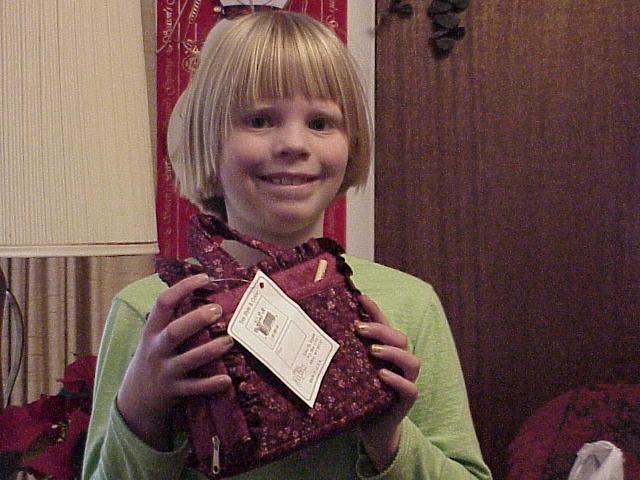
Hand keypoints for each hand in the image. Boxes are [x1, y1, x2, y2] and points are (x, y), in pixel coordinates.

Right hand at [117, 273, 233, 450]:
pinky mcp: (174, 391)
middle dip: (196, 320)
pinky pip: (194, 388)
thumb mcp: (154, 336)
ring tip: (229, 341)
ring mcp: (165, 371)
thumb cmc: (154, 358)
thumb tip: (203, 289)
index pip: (163, 302)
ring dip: (209, 351)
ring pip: (187, 360)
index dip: (183, 288)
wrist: (134, 401)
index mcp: (152, 330)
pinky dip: (210, 384)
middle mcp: (156, 349)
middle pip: (175, 332)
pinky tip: (227, 379)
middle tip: (218, 310)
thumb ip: (173, 317)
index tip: (204, 277)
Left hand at [355, 295, 420, 471]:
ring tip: (373, 351)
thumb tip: (316, 331)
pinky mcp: (406, 400)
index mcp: (386, 350)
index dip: (376, 310)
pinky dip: (398, 380)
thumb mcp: (351, 369)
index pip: (385, 324)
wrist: (371, 428)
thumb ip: (346, 351)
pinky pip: (410, 388)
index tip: (361, 297)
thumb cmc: (360, 393)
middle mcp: (399, 362)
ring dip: (393, 352)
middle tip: (359, 328)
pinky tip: (382, 375)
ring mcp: (405, 380)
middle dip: (381, 329)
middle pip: (400, 338)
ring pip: (411, 360)